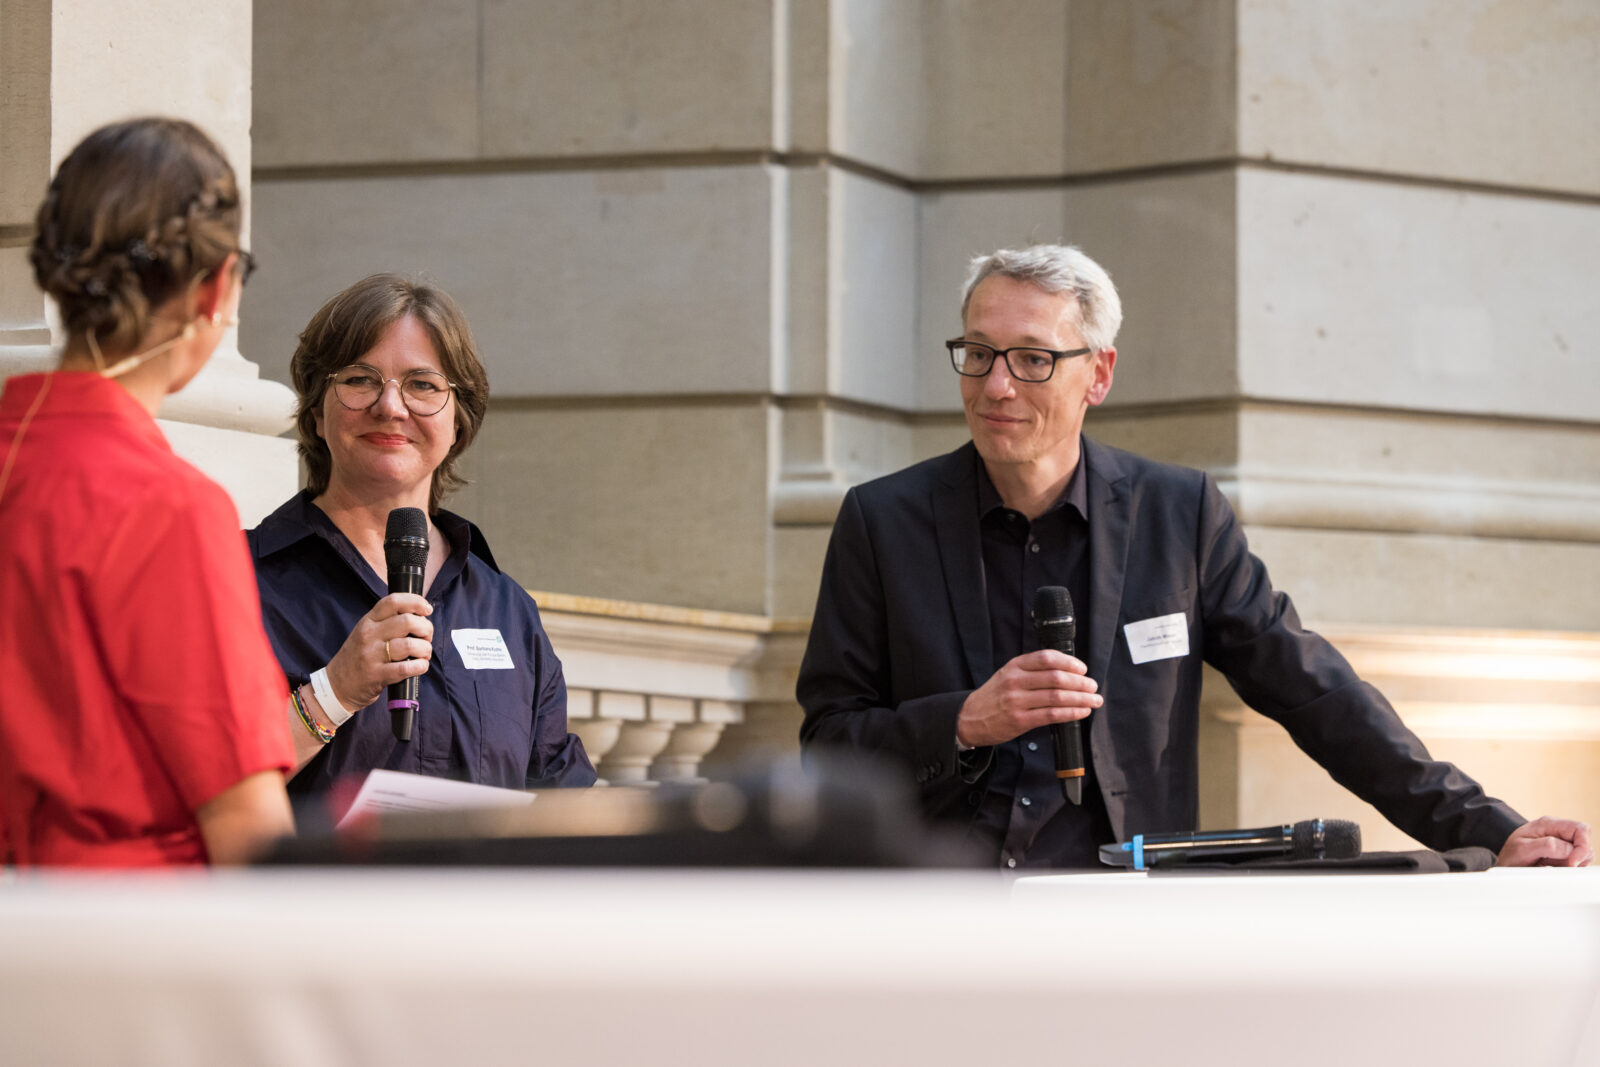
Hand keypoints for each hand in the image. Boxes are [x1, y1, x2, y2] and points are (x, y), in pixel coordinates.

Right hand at [323, 592, 433, 714]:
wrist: (337, 686)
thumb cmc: (358, 657)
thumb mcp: (366, 632)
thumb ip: (388, 622)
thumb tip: (420, 615)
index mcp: (368, 621)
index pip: (393, 601)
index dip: (416, 602)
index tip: (427, 609)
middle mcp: (369, 635)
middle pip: (407, 621)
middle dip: (426, 629)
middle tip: (426, 638)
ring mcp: (372, 655)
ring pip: (410, 645)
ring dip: (425, 650)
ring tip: (424, 655)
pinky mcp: (377, 675)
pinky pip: (406, 668)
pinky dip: (420, 666)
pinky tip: (420, 666)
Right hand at [956, 649, 1101, 748]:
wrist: (969, 718)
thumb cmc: (995, 696)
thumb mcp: (1008, 674)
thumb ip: (1032, 670)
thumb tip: (1068, 671)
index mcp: (1014, 666)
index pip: (1047, 657)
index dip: (1069, 662)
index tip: (1083, 669)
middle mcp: (1015, 681)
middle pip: (1056, 677)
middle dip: (1080, 682)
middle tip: (1093, 686)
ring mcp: (1017, 701)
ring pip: (1057, 697)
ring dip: (1081, 699)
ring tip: (1094, 700)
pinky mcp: (1019, 720)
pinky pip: (1052, 715)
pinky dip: (1071, 713)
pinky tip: (1082, 712)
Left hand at [1496, 816, 1593, 866]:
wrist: (1504, 863)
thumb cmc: (1510, 854)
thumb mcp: (1522, 849)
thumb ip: (1546, 846)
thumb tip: (1569, 849)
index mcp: (1549, 824)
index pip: (1581, 829)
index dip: (1583, 846)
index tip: (1572, 862)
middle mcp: (1558, 831)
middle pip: (1585, 842)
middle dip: (1577, 857)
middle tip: (1557, 865)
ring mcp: (1561, 842)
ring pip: (1584, 854)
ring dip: (1572, 864)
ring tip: (1551, 865)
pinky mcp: (1563, 854)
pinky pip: (1577, 862)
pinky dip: (1568, 868)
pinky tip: (1553, 868)